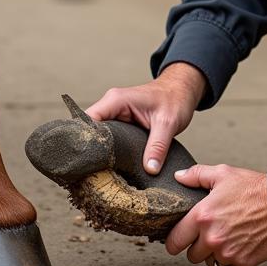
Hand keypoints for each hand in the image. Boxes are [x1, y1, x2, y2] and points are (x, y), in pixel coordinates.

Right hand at [85, 62, 206, 173]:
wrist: (182, 90)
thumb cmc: (175, 99)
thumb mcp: (168, 123)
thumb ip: (158, 146)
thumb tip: (150, 170)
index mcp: (116, 100)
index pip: (88, 120)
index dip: (85, 141)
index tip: (86, 164)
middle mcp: (110, 106)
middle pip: (89, 130)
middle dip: (89, 151)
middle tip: (90, 175)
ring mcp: (114, 115)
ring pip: (97, 136)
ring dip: (98, 153)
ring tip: (96, 175)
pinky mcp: (120, 124)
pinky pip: (108, 138)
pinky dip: (107, 151)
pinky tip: (108, 168)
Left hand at [165, 164, 266, 265]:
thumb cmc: (254, 189)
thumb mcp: (223, 174)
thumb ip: (197, 175)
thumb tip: (179, 177)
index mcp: (203, 217)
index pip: (175, 241)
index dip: (174, 241)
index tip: (177, 240)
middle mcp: (212, 238)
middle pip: (191, 256)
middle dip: (197, 246)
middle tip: (207, 234)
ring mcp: (228, 253)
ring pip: (210, 262)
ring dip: (214, 253)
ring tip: (226, 235)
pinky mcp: (243, 262)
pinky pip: (230, 265)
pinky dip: (233, 256)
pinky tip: (240, 240)